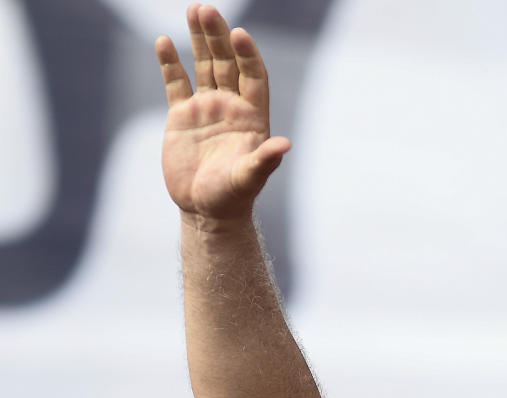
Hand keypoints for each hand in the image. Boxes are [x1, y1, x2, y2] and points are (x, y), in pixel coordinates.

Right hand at [156, 4, 289, 222]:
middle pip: (226, 62)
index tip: (239, 35)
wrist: (205, 211)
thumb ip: (264, 161)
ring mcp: (206, 107)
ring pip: (203, 64)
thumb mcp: (248, 179)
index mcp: (251, 116)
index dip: (247, 55)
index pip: (253, 76)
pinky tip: (164, 42)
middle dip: (218, 36)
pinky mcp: (182, 114)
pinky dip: (170, 63)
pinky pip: (176, 82)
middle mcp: (231, 105)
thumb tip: (285, 145)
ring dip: (199, 38)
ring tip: (194, 10)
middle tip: (207, 9)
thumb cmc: (232, 198)